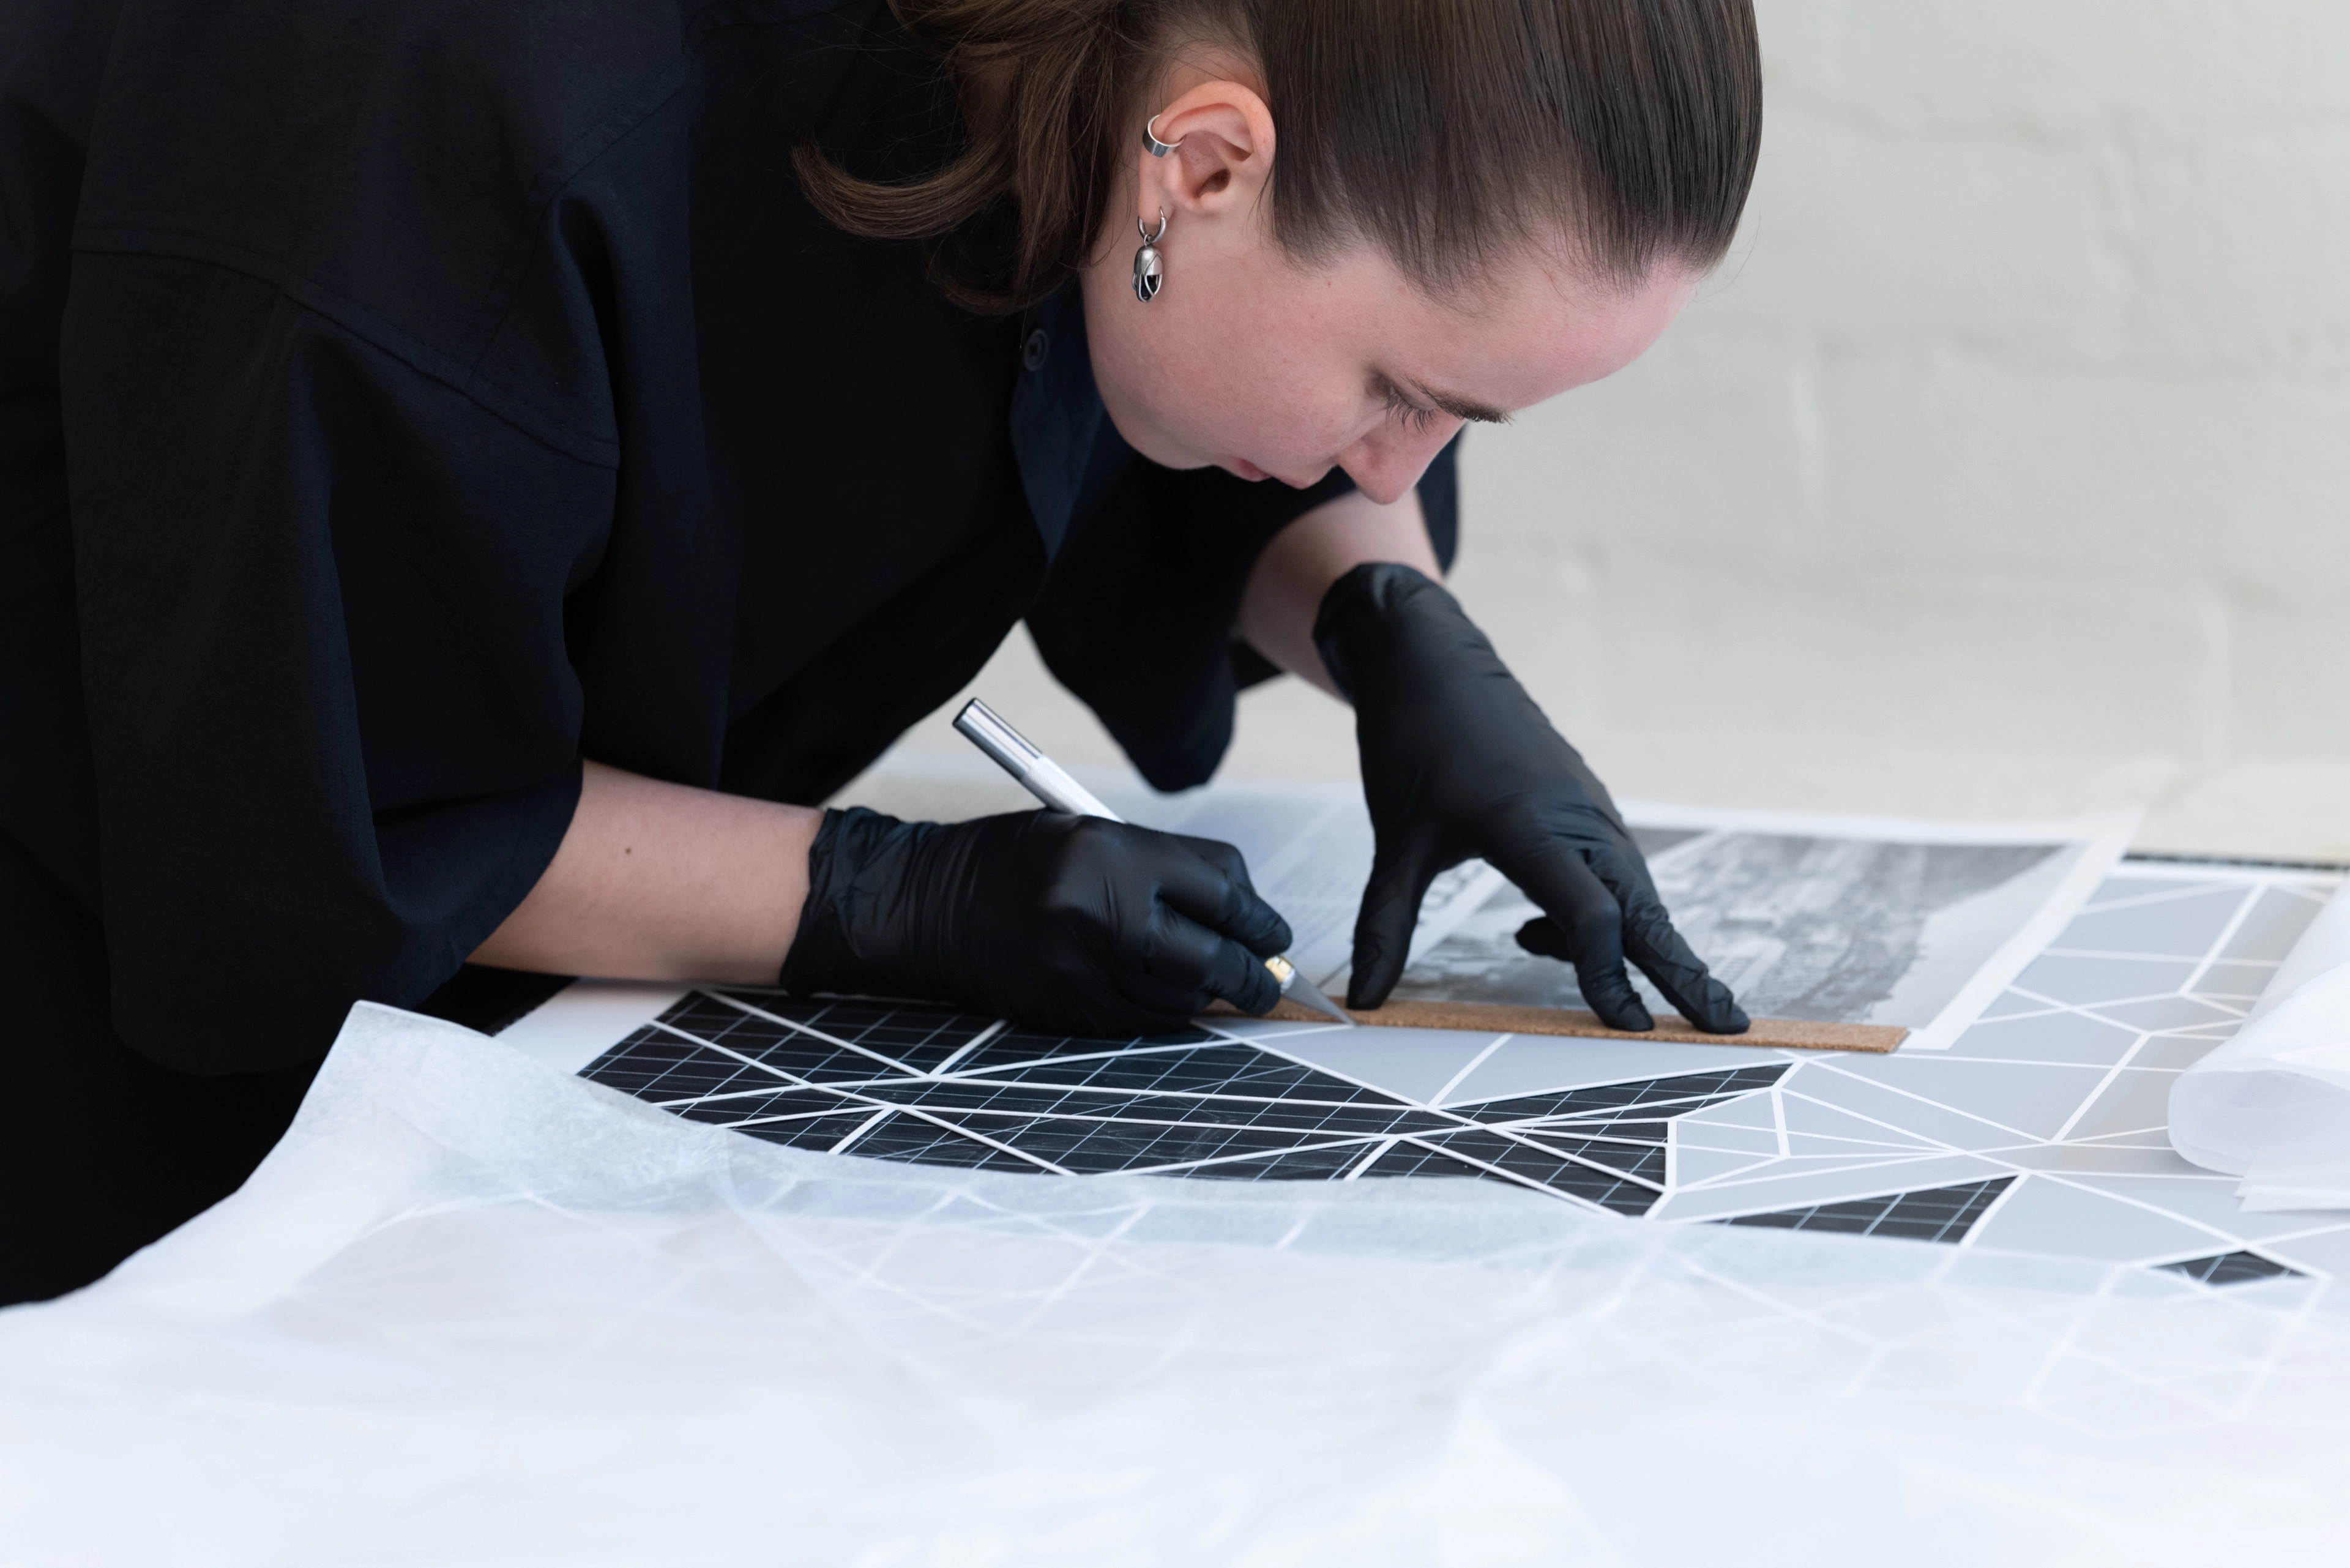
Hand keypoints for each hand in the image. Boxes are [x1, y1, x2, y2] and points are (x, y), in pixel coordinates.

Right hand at [779, 808, 1292, 1035]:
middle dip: (1252, 973)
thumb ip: (1168, 869)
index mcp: (1109, 853)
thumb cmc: (1015, 859)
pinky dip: (1165, 1010)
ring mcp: (1082, 970)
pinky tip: (1167, 995)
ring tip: (1220, 983)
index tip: (1274, 933)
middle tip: (1271, 979)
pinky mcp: (1067, 1010)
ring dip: (1208, 994)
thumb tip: (1246, 916)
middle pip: (1211, 957)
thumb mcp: (1093, 832)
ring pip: (1181, 996)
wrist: (926, 905)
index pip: (1220, 892)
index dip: (1259, 918)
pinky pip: (1142, 1021)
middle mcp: (1099, 914)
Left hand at [1313, 563, 1746, 1033]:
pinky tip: (1538, 935)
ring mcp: (1587, 813)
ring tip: (1642, 1007)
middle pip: (1641, 911)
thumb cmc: (1415, 741)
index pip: (1589, 915)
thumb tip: (1364, 997)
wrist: (1431, 662)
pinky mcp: (1583, 809)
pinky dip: (1600, 917)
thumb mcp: (1394, 840)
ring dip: (1644, 949)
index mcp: (1530, 826)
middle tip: (1728, 1024)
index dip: (1609, 975)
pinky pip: (1609, 875)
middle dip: (1683, 972)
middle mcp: (1575, 820)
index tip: (1629, 1026)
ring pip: (1630, 896)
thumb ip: (1385, 922)